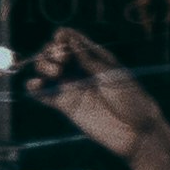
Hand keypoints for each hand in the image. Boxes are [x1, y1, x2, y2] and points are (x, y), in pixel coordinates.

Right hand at [17, 26, 169, 165]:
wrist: (136, 132)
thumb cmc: (131, 99)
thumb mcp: (112, 74)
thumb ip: (88, 59)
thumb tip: (68, 38)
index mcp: (94, 58)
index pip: (71, 40)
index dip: (62, 37)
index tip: (62, 41)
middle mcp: (80, 70)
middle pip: (53, 53)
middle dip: (51, 51)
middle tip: (61, 61)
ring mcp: (71, 87)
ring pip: (44, 70)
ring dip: (42, 66)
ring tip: (55, 73)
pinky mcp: (65, 105)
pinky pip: (42, 94)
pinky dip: (33, 88)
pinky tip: (35, 85)